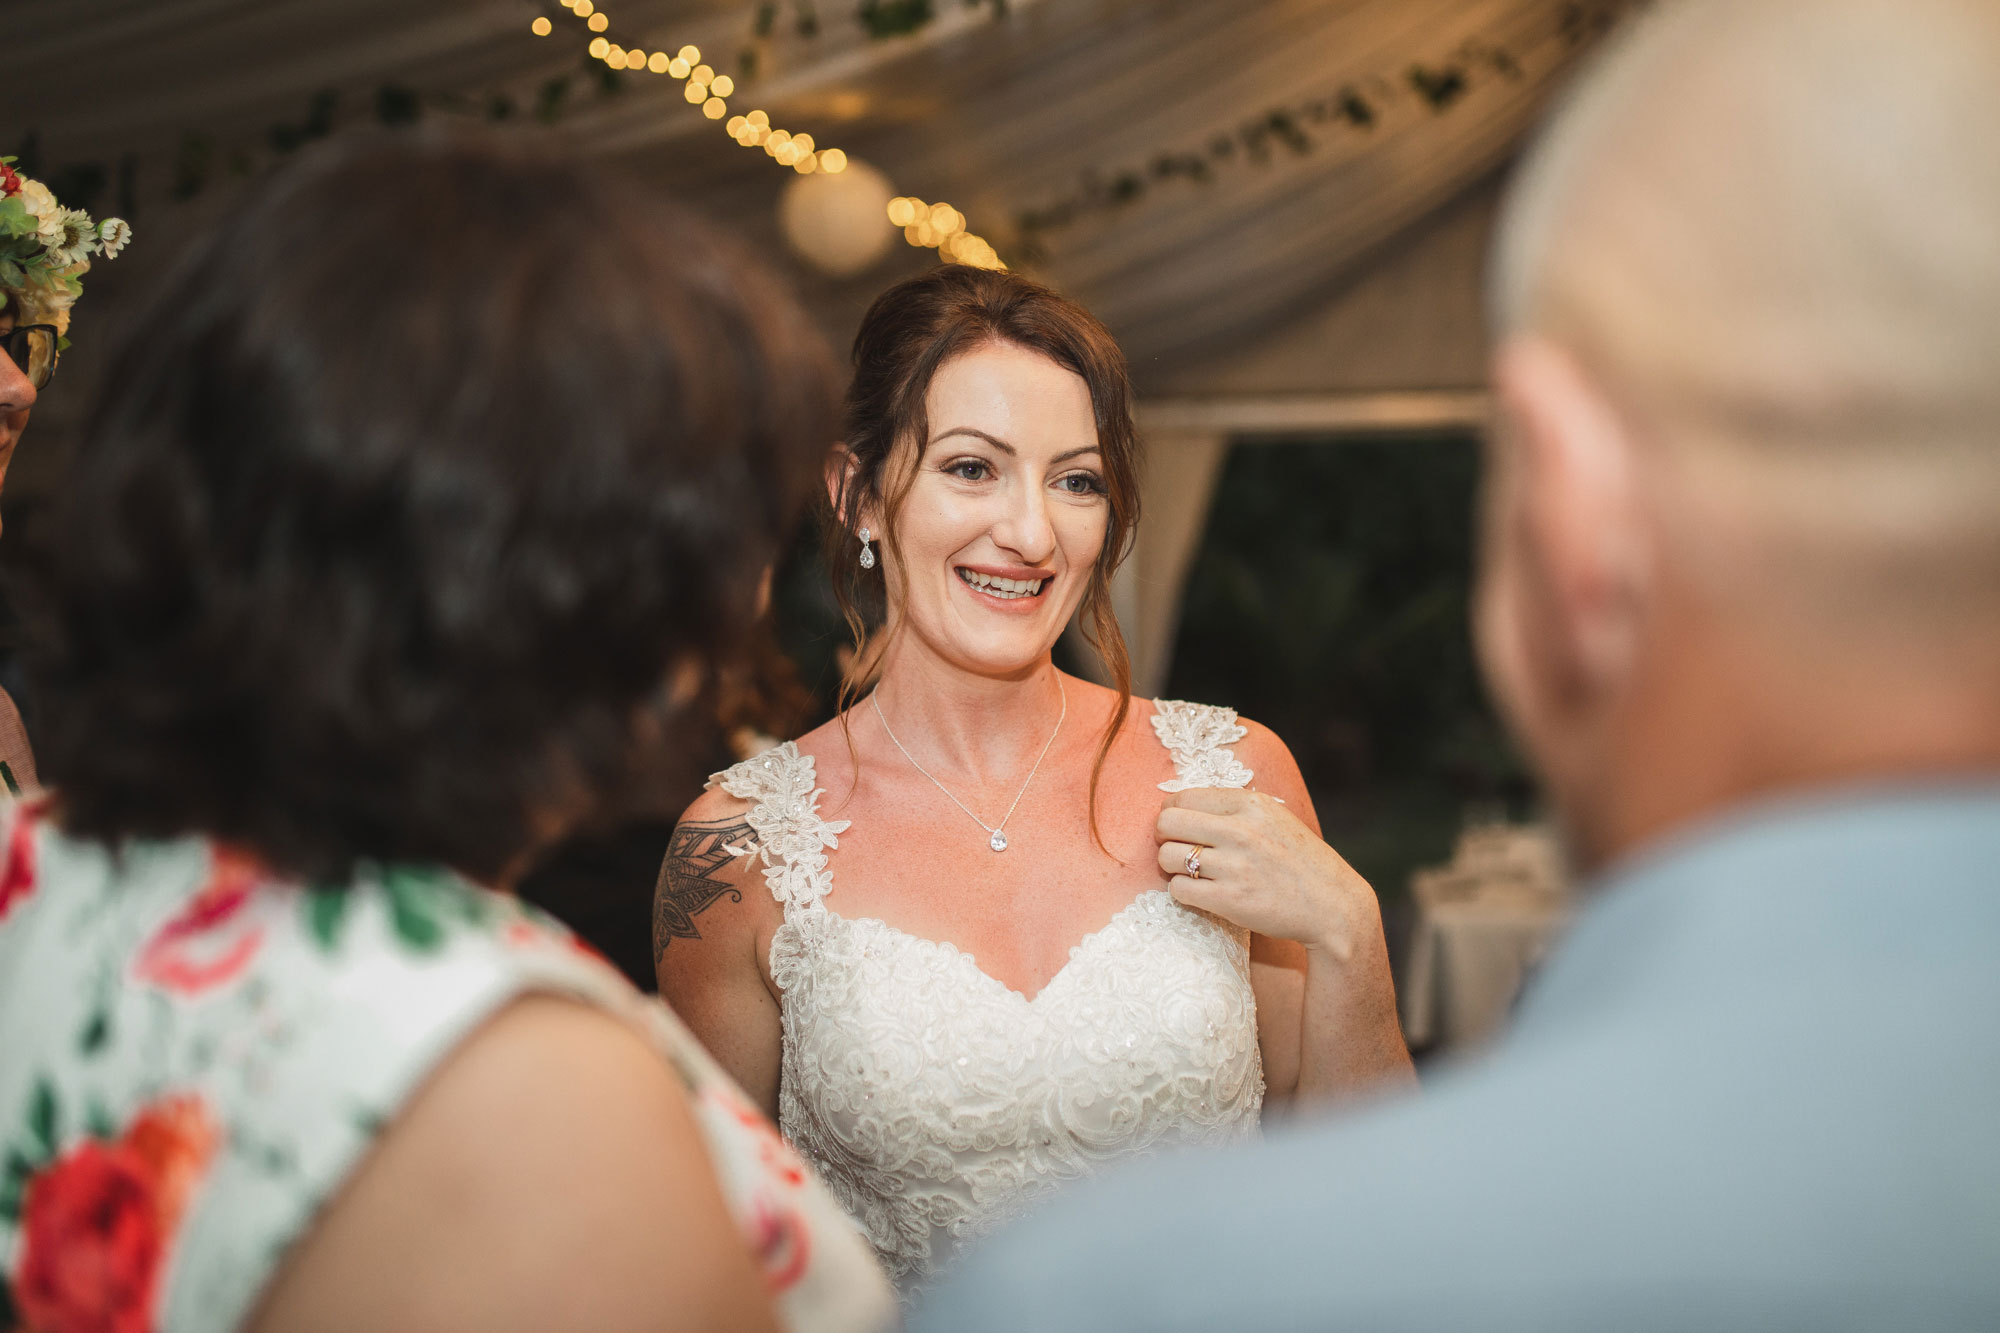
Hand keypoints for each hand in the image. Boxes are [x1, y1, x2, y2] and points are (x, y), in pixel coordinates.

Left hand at [1156, 787, 1377, 960]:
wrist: (1332, 906)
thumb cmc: (1300, 862)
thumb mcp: (1274, 818)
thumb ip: (1234, 809)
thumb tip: (1181, 805)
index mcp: (1251, 804)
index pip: (1183, 797)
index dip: (1172, 813)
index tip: (1179, 827)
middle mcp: (1241, 831)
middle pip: (1167, 823)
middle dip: (1164, 837)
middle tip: (1177, 849)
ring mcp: (1235, 866)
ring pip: (1168, 857)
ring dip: (1173, 867)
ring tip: (1192, 873)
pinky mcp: (1230, 900)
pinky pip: (1178, 889)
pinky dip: (1183, 892)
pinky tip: (1201, 893)